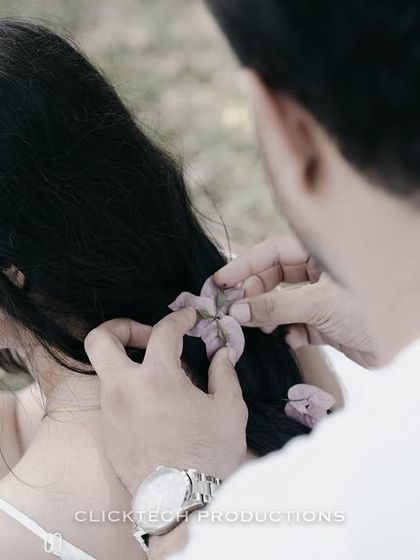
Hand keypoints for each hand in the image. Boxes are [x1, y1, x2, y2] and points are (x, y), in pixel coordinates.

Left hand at [84, 308, 247, 494]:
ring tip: (159, 375)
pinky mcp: (108, 433)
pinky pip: (111, 399)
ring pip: (105, 371)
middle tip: (146, 336)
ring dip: (128, 363)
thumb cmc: (209, 454)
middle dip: (120, 327)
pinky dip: (128, 390)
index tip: (189, 317)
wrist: (182, 504)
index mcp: (156, 378)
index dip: (179, 317)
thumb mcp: (229, 409)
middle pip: (100, 340)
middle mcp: (124, 390)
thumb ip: (224, 373)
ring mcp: (110, 412)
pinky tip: (154, 404)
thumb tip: (222, 353)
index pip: (162, 331)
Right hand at [215, 235, 378, 366]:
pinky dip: (291, 332)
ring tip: (262, 326)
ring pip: (284, 303)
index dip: (244, 266)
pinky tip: (292, 339)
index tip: (220, 282)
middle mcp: (319, 273)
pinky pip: (298, 325)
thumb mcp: (318, 304)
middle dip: (254, 293)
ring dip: (269, 315)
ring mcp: (323, 299)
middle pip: (274, 277)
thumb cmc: (371, 309)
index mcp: (319, 254)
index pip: (272, 253)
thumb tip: (237, 310)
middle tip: (234, 309)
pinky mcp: (327, 324)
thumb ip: (275, 306)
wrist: (408, 343)